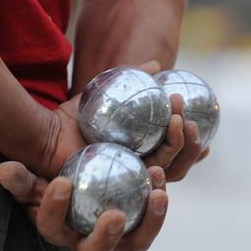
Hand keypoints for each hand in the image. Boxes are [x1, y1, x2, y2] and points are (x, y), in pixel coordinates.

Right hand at [0, 161, 168, 250]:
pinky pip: (155, 217)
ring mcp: (120, 236)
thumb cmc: (61, 176)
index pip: (51, 226)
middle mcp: (90, 241)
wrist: (93, 170)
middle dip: (105, 237)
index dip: (53, 208)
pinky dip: (161, 201)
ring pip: (137, 240)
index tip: (60, 182)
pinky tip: (161, 176)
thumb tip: (4, 169)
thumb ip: (23, 177)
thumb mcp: (40, 177)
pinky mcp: (144, 222)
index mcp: (59, 230)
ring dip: (149, 219)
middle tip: (116, 214)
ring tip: (156, 191)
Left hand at [42, 60, 209, 180]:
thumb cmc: (71, 118)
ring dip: (182, 143)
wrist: (47, 135)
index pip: (174, 153)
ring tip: (183, 119)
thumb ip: (132, 79)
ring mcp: (132, 180)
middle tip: (193, 119)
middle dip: (191, 144)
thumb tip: (158, 65)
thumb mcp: (106, 93)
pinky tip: (173, 132)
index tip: (202, 124)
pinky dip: (168, 152)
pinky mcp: (125, 185)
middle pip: (178, 165)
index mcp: (140, 155)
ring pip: (170, 168)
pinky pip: (153, 171)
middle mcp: (139, 170)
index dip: (192, 143)